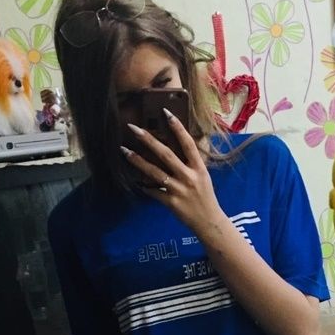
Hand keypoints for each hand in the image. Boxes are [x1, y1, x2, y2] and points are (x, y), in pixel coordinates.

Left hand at [121, 112, 225, 233]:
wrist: (209, 222)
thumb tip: (183, 144)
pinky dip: (145, 187)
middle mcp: (189, 177)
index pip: (188, 144)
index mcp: (199, 168)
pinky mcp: (171, 203)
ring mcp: (179, 190)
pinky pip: (154, 192)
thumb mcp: (204, 176)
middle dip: (149, 140)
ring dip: (138, 161)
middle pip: (166, 155)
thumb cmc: (205, 197)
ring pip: (155, 173)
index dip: (177, 128)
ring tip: (125, 151)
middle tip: (134, 129)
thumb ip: (193, 162)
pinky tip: (136, 182)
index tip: (166, 112)